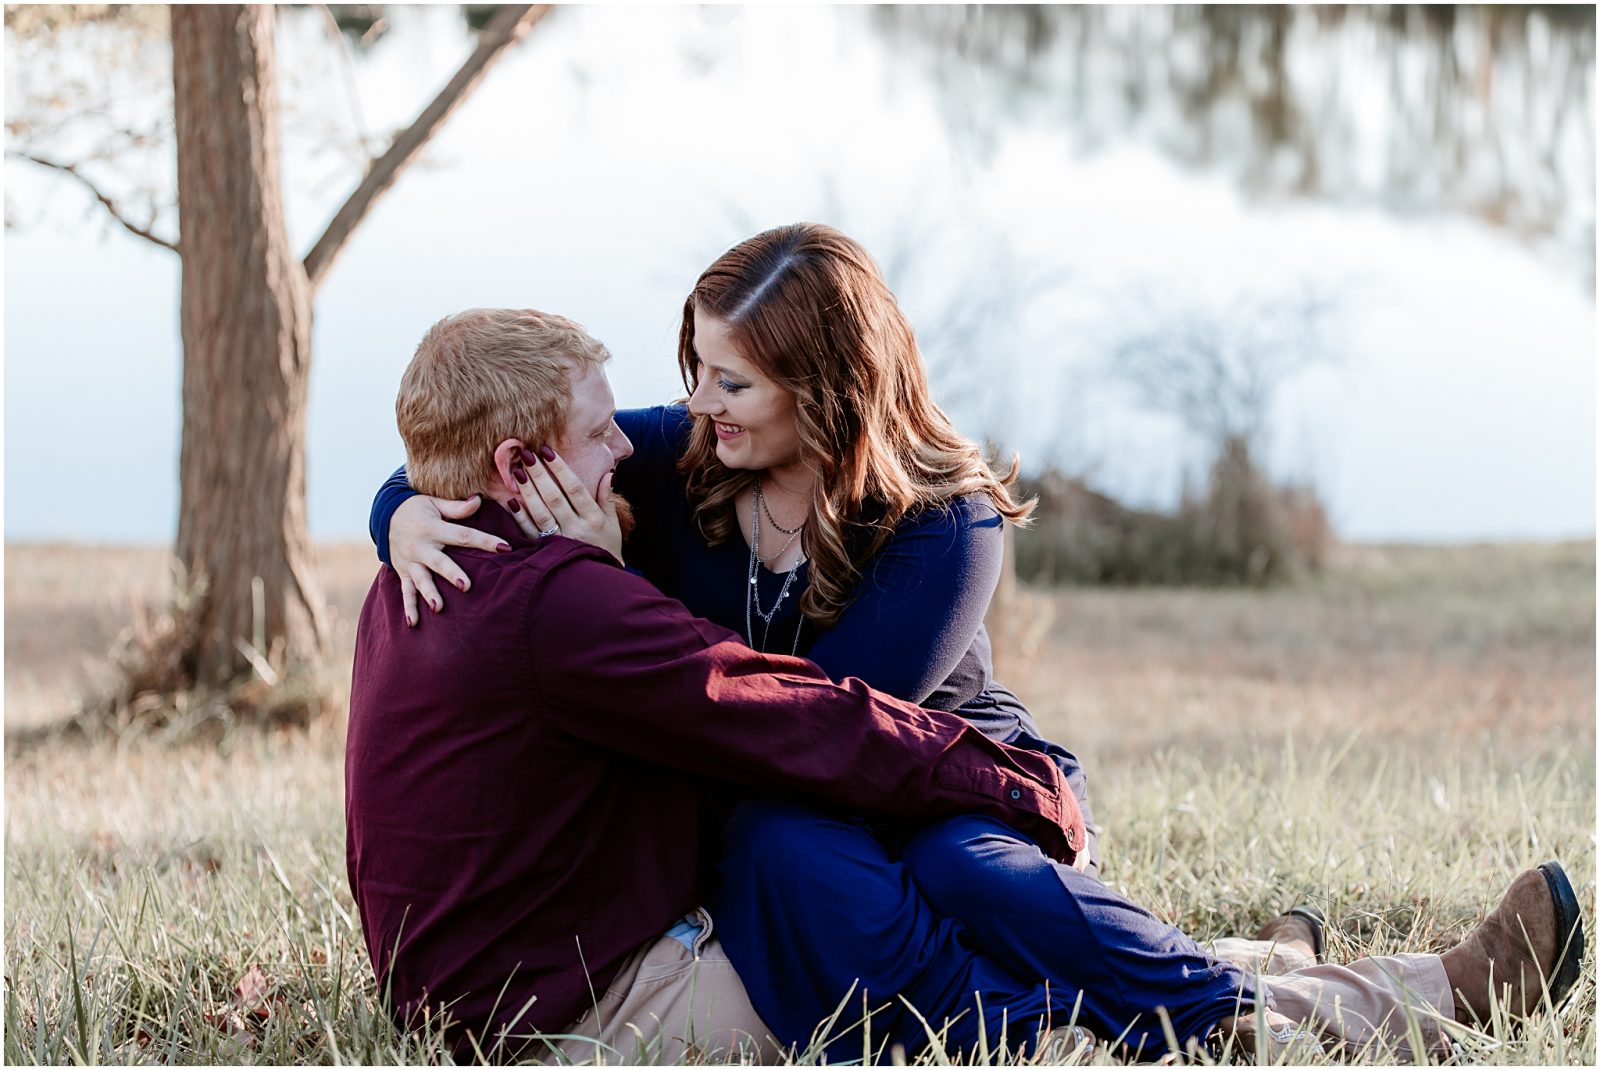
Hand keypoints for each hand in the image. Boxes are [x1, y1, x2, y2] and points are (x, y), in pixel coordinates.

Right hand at [389, 494, 511, 626]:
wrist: (384, 514)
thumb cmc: (417, 508)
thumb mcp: (434, 502)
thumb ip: (456, 507)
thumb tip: (479, 500)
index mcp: (433, 528)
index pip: (463, 535)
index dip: (485, 541)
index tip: (505, 547)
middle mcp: (421, 546)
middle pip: (439, 562)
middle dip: (451, 574)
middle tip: (466, 586)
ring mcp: (411, 561)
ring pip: (421, 579)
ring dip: (429, 593)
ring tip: (438, 607)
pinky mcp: (403, 572)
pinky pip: (405, 591)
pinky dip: (409, 607)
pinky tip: (413, 623)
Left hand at [514, 446, 623, 564]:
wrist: (598, 582)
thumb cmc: (607, 548)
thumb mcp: (613, 523)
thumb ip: (607, 498)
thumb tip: (608, 473)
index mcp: (593, 519)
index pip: (575, 488)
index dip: (561, 469)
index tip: (548, 451)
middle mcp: (575, 529)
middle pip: (554, 498)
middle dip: (539, 474)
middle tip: (527, 454)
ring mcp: (559, 542)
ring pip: (540, 513)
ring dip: (527, 491)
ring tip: (517, 472)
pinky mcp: (545, 552)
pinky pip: (530, 533)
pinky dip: (520, 517)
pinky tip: (512, 501)